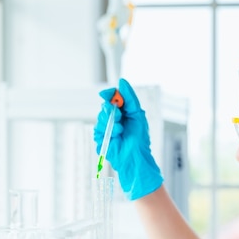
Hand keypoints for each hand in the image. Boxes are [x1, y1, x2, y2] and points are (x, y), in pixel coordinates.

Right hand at [94, 78, 162, 199]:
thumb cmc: (139, 138)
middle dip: (112, 109)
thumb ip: (130, 98)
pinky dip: (109, 130)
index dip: (110, 94)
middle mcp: (113, 119)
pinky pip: (99, 128)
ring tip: (121, 129)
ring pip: (101, 116)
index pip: (112, 97)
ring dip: (112, 121)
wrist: (136, 156)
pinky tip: (117, 136)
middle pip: (105, 105)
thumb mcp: (137, 114)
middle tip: (120, 116)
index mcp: (122, 112)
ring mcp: (106, 128)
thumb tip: (121, 82)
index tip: (109, 94)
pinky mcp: (100, 138)